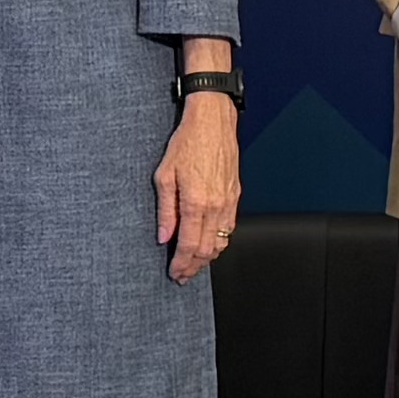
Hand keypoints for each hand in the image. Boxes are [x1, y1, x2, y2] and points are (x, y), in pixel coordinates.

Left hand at [153, 94, 240, 283]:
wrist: (213, 122)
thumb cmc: (187, 143)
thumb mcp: (164, 176)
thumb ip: (165, 211)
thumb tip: (163, 236)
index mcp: (196, 202)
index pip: (189, 245)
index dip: (181, 264)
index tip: (174, 273)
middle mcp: (216, 206)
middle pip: (207, 250)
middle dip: (194, 267)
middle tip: (182, 275)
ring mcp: (228, 202)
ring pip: (221, 242)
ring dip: (208, 258)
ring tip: (194, 264)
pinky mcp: (235, 196)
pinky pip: (229, 228)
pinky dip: (219, 242)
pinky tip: (209, 244)